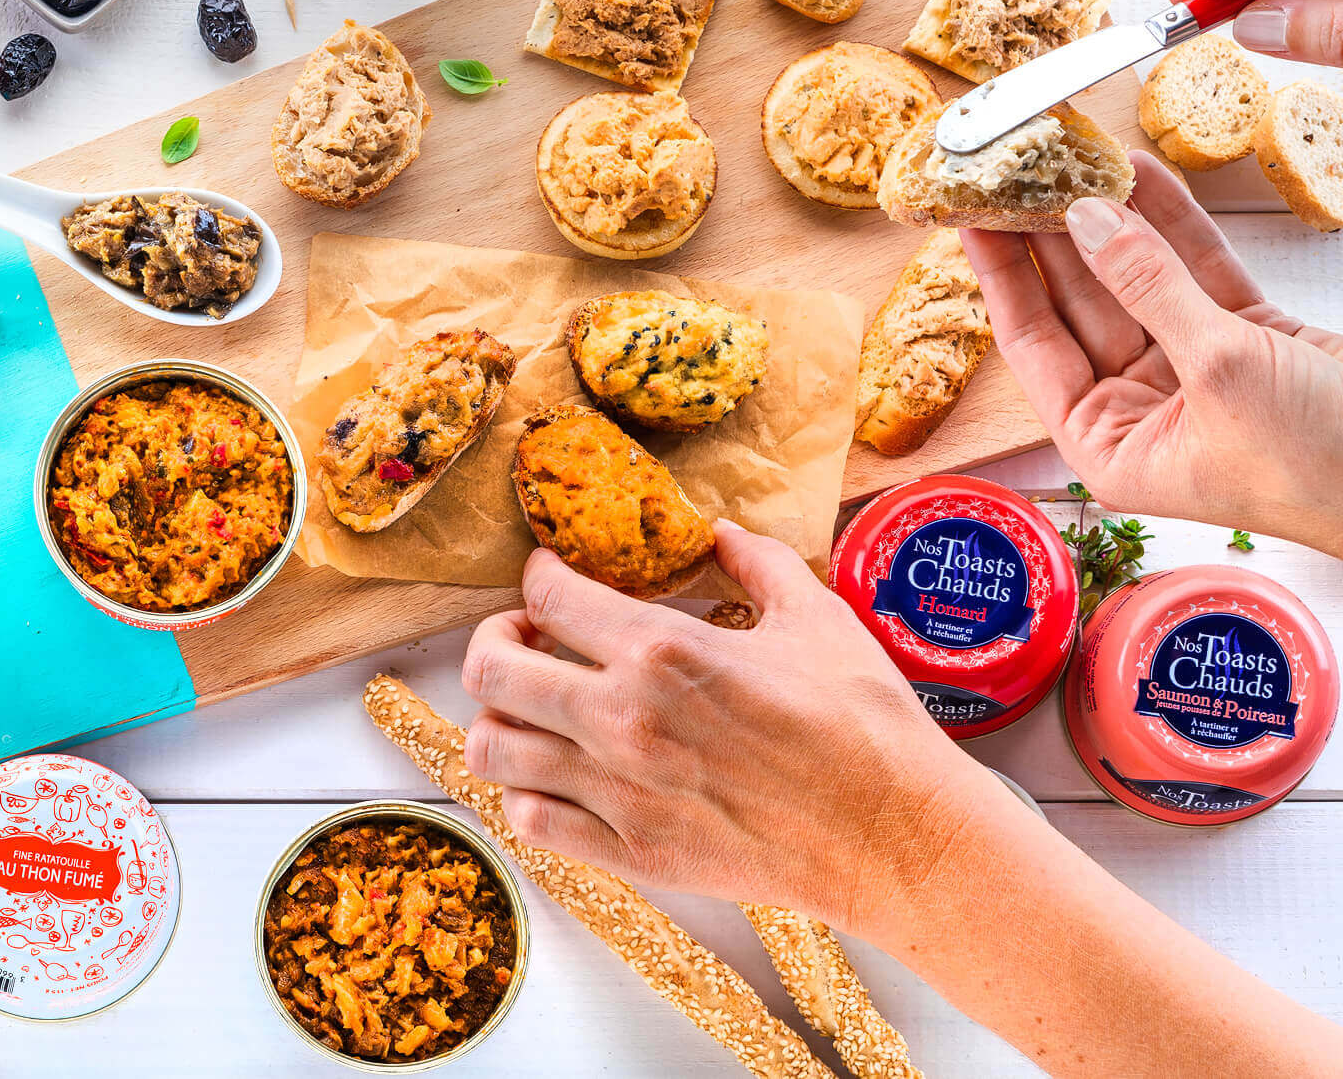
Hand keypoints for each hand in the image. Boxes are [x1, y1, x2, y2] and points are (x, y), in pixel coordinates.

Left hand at [459, 530, 1013, 937]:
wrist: (895, 836)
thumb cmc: (864, 723)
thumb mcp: (814, 616)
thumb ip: (755, 561)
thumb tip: (719, 530)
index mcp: (664, 649)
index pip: (548, 596)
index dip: (538, 576)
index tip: (549, 577)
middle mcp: (624, 718)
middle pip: (490, 670)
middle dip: (495, 640)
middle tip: (523, 638)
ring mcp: (619, 792)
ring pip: (492, 749)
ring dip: (499, 718)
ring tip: (530, 709)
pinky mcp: (630, 854)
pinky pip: (529, 822)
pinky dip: (525, 793)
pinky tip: (555, 775)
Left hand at [962, 154, 1342, 552]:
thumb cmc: (1316, 461)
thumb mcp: (1220, 369)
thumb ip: (1150, 288)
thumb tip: (1085, 220)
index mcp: (1109, 444)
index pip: (1034, 346)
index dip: (1001, 278)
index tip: (968, 219)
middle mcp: (1141, 409)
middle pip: (1080, 305)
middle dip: (1051, 236)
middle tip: (1015, 171)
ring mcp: (1193, 370)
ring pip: (1138, 279)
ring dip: (1110, 218)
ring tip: (1068, 156)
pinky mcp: (1248, 338)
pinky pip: (1196, 271)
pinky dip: (1174, 222)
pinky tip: (1138, 173)